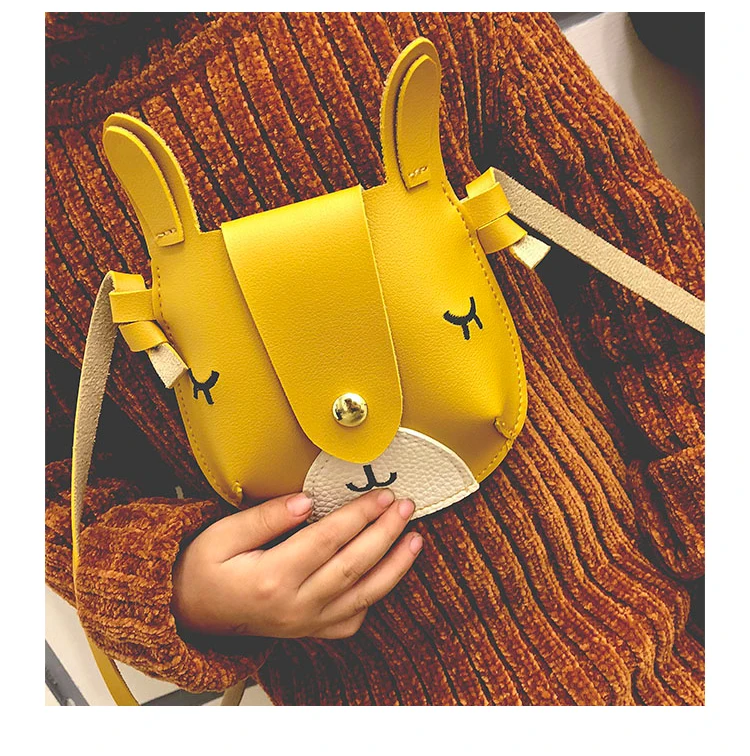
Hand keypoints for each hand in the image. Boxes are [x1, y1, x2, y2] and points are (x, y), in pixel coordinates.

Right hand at [171, 488, 421, 638]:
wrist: (190, 615)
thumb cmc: (203, 571)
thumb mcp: (221, 536)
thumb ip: (265, 518)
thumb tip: (306, 501)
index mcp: (272, 579)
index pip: (328, 540)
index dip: (359, 515)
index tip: (381, 495)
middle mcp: (296, 606)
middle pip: (354, 565)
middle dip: (385, 533)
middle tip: (405, 507)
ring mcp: (306, 623)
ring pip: (364, 595)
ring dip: (394, 566)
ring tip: (416, 539)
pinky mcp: (311, 631)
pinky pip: (352, 620)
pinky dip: (375, 597)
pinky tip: (387, 574)